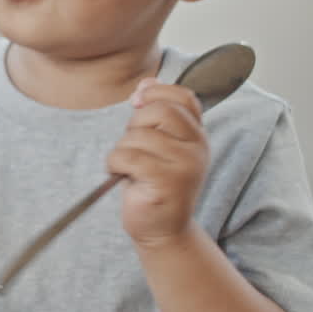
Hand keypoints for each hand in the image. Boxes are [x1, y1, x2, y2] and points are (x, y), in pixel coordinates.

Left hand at [108, 78, 208, 245]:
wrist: (161, 229)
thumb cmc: (153, 184)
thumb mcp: (158, 145)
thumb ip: (156, 114)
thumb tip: (147, 82)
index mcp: (196, 134)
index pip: (183, 96)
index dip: (156, 93)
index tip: (137, 103)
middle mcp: (197, 147)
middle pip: (159, 110)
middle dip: (135, 124)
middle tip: (134, 147)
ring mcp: (185, 165)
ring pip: (138, 135)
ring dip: (122, 150)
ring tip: (130, 169)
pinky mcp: (167, 182)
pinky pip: (128, 156)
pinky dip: (115, 164)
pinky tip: (122, 176)